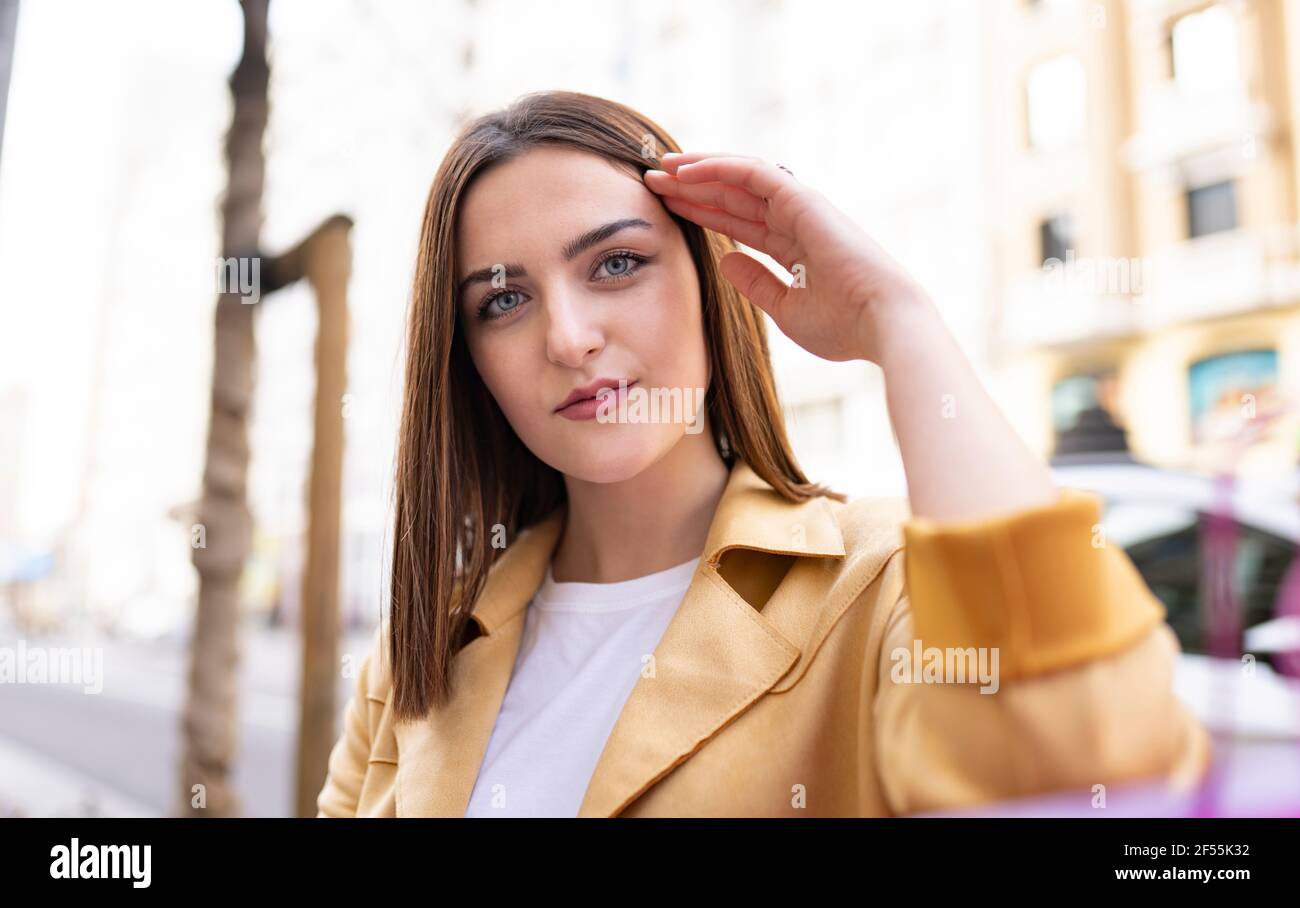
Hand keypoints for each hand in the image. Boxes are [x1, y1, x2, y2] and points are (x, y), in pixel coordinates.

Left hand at [643, 152, 931, 363]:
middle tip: (650, 182)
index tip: (666, 209)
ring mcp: (799, 207)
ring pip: (738, 178)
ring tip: (660, 168)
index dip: (701, 213)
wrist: (880, 324)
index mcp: (794, 247)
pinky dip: (717, 166)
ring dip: (697, 170)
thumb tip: (724, 260)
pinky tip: (685, 169)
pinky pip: (752, 172)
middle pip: (732, 196)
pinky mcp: (801, 198)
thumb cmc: (843, 326)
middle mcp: (795, 220)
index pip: (738, 222)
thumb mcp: (786, 309)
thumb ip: (755, 283)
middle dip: (690, 188)